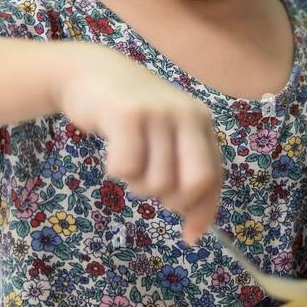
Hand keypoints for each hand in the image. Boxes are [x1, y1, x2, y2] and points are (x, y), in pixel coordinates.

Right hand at [56, 43, 222, 242]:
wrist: (91, 71)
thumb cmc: (131, 113)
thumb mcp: (166, 135)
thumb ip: (184, 171)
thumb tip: (195, 232)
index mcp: (201, 121)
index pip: (215, 177)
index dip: (203, 211)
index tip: (189, 236)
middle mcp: (186, 114)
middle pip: (195, 182)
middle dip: (173, 200)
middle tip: (150, 188)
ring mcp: (158, 112)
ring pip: (157, 181)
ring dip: (137, 184)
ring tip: (128, 160)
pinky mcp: (127, 114)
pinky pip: (127, 168)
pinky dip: (116, 171)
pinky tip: (112, 152)